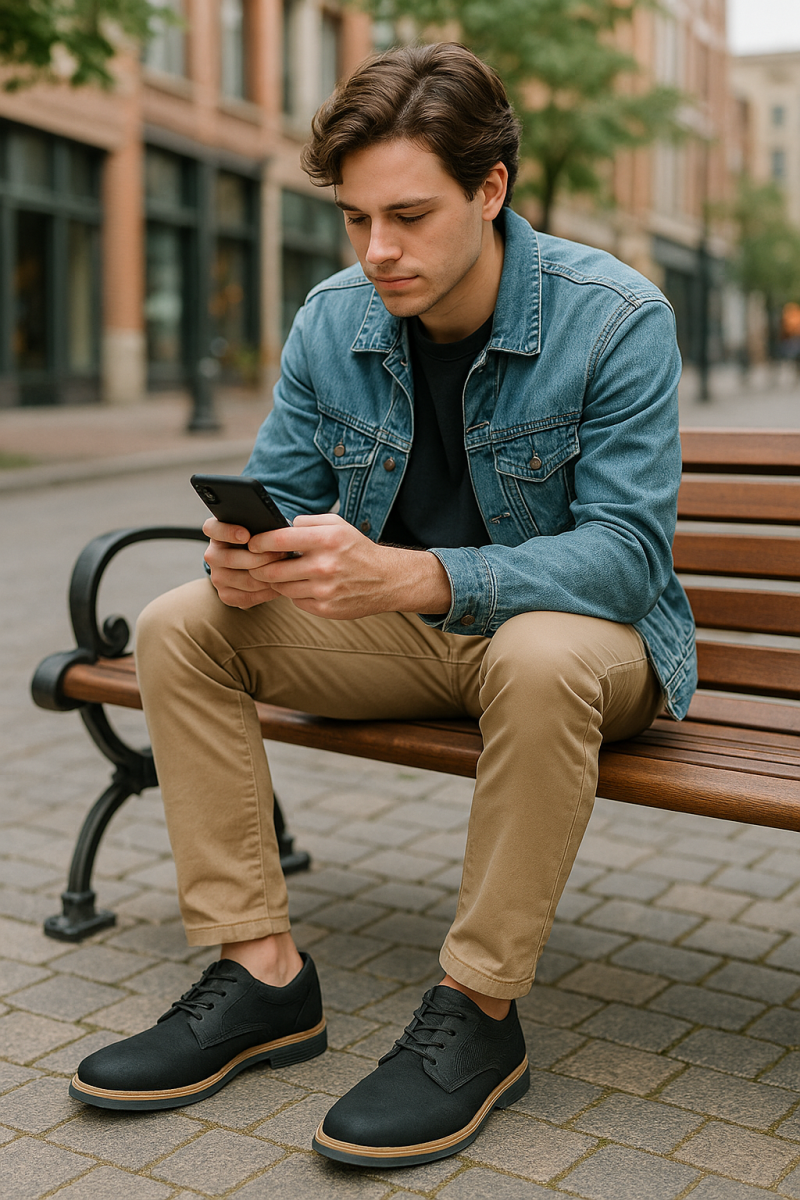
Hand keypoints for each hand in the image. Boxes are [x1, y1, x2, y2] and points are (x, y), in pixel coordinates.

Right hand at [202, 517, 286, 608]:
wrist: (255, 563)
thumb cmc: (260, 539)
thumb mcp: (258, 528)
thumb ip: (261, 526)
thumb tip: (277, 531)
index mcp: (216, 533)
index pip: (212, 528)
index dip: (227, 532)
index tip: (246, 535)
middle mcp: (212, 555)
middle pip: (232, 559)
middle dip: (262, 557)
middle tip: (283, 553)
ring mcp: (217, 577)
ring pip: (246, 580)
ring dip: (268, 576)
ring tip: (286, 570)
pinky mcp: (226, 595)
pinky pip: (249, 597)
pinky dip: (267, 592)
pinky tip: (279, 584)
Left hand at [246, 513, 451, 619]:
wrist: (387, 580)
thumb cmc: (357, 549)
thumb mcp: (338, 525)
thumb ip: (308, 521)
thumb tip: (280, 527)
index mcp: (327, 540)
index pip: (279, 540)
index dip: (259, 542)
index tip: (252, 544)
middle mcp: (325, 565)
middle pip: (273, 570)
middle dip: (259, 567)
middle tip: (256, 564)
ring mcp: (325, 590)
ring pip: (282, 588)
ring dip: (276, 582)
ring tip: (280, 574)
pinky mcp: (326, 609)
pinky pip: (296, 602)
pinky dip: (295, 594)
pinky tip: (303, 586)